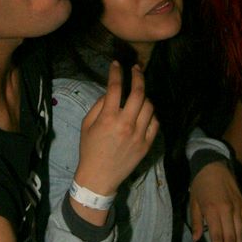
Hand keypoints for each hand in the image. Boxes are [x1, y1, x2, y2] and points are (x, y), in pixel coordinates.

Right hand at [75, 61, 158, 196]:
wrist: (99, 177)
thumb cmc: (89, 149)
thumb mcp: (87, 124)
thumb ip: (99, 105)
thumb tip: (111, 93)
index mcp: (108, 118)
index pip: (115, 87)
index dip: (116, 72)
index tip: (116, 64)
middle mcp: (126, 124)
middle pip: (139, 93)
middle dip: (138, 76)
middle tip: (136, 69)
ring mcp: (139, 135)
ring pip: (149, 107)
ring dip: (144, 96)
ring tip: (138, 94)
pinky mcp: (146, 144)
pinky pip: (155, 123)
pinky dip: (151, 114)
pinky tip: (144, 112)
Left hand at [189, 161, 241, 241]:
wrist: (212, 164)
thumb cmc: (199, 183)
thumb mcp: (193, 201)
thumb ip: (197, 221)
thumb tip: (198, 239)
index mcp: (212, 210)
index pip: (217, 238)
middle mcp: (227, 211)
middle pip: (231, 240)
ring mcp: (237, 208)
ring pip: (241, 235)